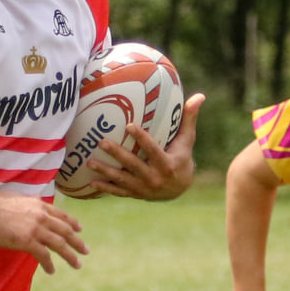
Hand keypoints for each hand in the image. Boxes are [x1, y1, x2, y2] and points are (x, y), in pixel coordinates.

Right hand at [0, 191, 88, 272]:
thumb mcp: (16, 197)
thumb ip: (27, 201)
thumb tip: (32, 200)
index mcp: (38, 204)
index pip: (61, 214)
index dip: (72, 223)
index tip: (80, 229)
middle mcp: (41, 215)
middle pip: (65, 230)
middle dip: (77, 242)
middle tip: (85, 251)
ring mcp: (36, 228)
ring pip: (60, 244)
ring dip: (70, 256)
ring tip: (77, 265)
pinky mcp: (27, 241)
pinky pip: (43, 255)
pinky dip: (49, 264)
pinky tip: (51, 271)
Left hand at [83, 93, 201, 200]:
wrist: (180, 189)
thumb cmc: (181, 157)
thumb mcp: (187, 140)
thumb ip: (188, 119)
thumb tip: (200, 96)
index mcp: (167, 164)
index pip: (152, 149)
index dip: (141, 138)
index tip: (129, 125)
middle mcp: (155, 178)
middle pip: (133, 165)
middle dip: (117, 154)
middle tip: (101, 142)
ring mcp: (143, 188)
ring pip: (122, 179)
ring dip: (105, 171)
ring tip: (90, 162)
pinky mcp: (135, 194)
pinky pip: (118, 192)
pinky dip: (105, 188)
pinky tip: (91, 182)